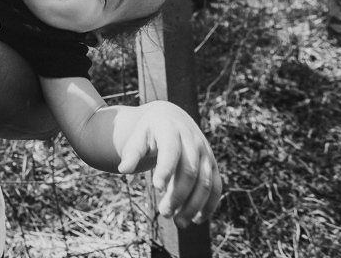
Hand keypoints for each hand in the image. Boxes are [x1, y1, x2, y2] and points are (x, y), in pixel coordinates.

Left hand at [116, 101, 222, 227]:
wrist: (172, 118)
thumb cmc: (150, 130)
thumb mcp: (138, 135)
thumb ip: (131, 151)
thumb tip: (123, 169)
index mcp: (171, 130)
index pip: (171, 150)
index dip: (166, 168)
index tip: (156, 187)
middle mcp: (193, 140)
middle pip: (190, 171)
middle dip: (178, 195)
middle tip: (164, 213)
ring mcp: (205, 153)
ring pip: (206, 183)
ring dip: (194, 205)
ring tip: (178, 222)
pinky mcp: (212, 165)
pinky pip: (216, 187)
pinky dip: (209, 205)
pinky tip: (196, 220)